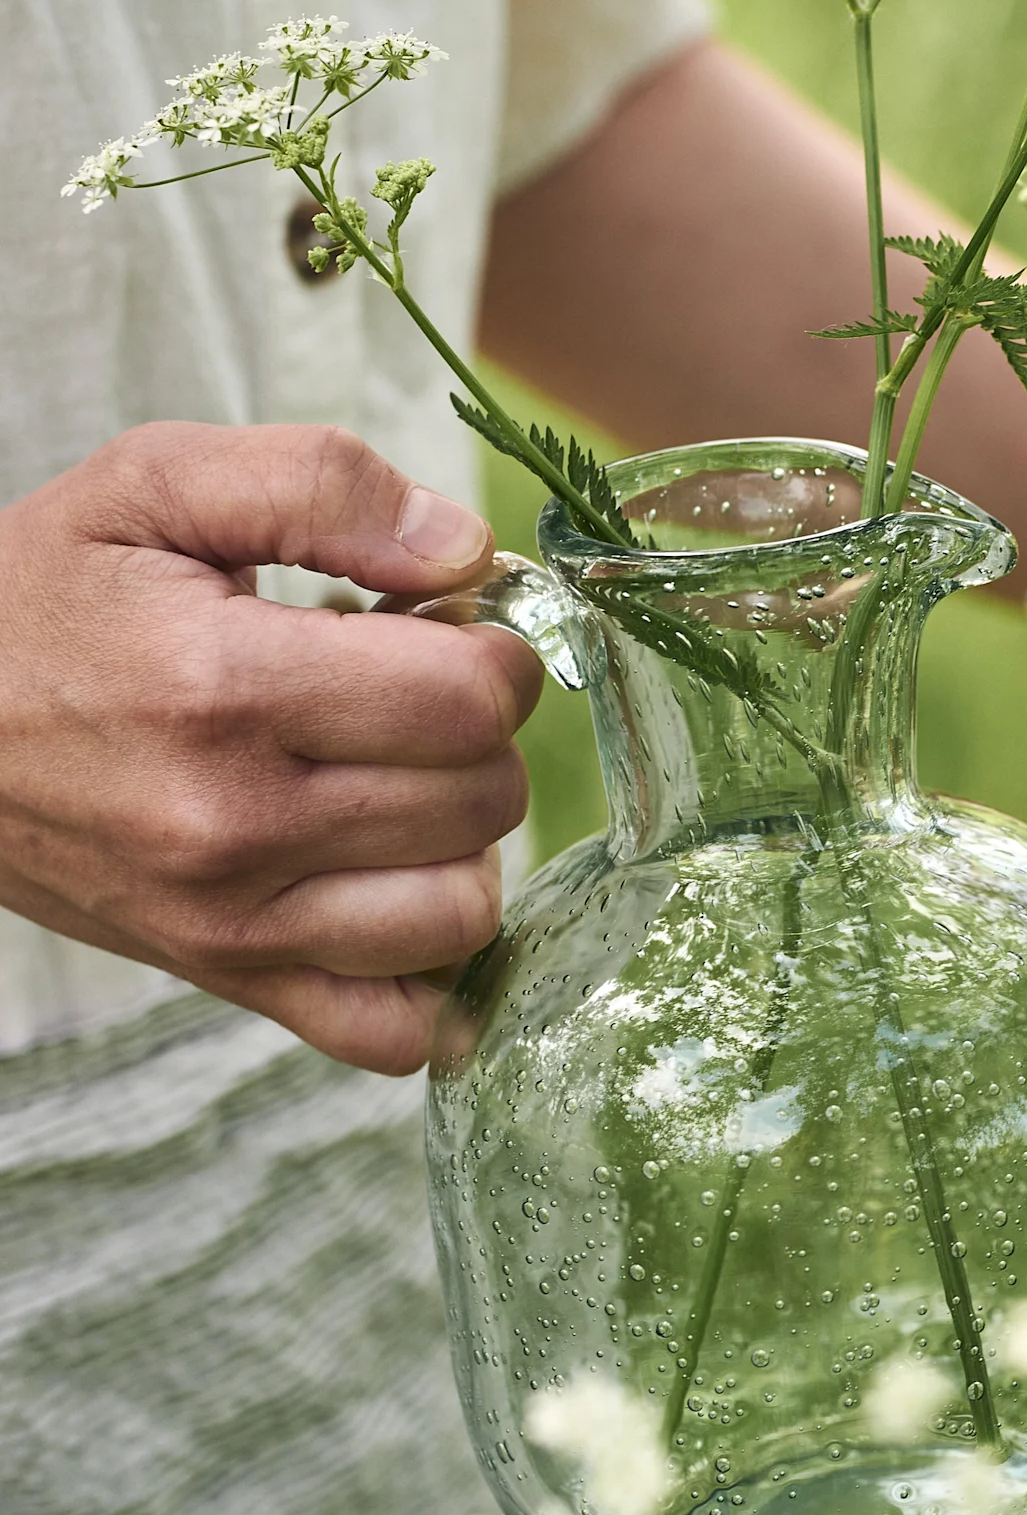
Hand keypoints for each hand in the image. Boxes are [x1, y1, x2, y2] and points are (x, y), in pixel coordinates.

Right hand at [0, 422, 544, 1072]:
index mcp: (226, 685)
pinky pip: (392, 1032)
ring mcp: (229, 923)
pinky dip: (424, 971)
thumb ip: (319, 485)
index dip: (492, 655)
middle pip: (479, 803)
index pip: (467, 702)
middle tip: (412, 698)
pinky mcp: (222, 978)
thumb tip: (465, 547)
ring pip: (459, 916)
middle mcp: (233, 822)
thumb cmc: (39, 597)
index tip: (451, 631)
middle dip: (478, 738)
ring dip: (462, 845)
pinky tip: (393, 888)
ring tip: (398, 784)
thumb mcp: (153, 483)